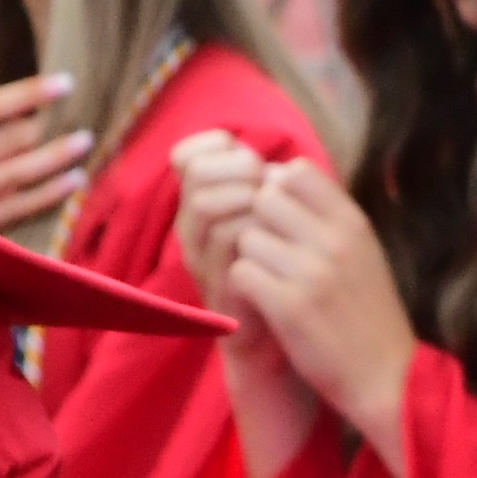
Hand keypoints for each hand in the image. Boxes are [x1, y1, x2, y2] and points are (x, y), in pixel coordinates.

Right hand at [0, 51, 86, 232]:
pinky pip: (23, 206)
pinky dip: (52, 192)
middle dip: (45, 125)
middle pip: (9, 140)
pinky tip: (76, 179)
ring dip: (57, 156)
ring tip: (85, 140)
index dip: (27, 94)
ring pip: (21, 172)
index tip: (62, 82)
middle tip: (80, 111)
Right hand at [166, 129, 269, 305]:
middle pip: (196, 174)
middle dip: (236, 168)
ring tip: (270, 206)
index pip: (187, 157)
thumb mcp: (279, 220)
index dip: (213, 146)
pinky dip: (253, 230)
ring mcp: (201, 256)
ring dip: (244, 196)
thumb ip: (269, 186)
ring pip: (206, 205)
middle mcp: (194, 227)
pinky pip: (226, 242)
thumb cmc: (285, 268)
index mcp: (205, 204)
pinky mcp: (216, 283)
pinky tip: (276, 235)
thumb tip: (268, 155)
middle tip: (264, 178)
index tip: (251, 156)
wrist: (289, 331)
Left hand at [219, 163, 419, 460]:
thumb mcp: (363, 254)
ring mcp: (312, 273)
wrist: (386, 379)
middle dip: (258, 224)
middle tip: (270, 256)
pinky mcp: (289, 306)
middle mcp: (336, 242)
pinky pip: (241, 273)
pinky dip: (245, 289)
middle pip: (263, 199)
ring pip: (246, 237)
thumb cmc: (367, 314)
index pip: (294, 171)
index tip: (282, 221)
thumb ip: (327, 217)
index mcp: (355, 224)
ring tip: (271, 284)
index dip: (277, 191)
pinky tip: (264, 304)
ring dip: (250, 260)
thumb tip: (276, 174)